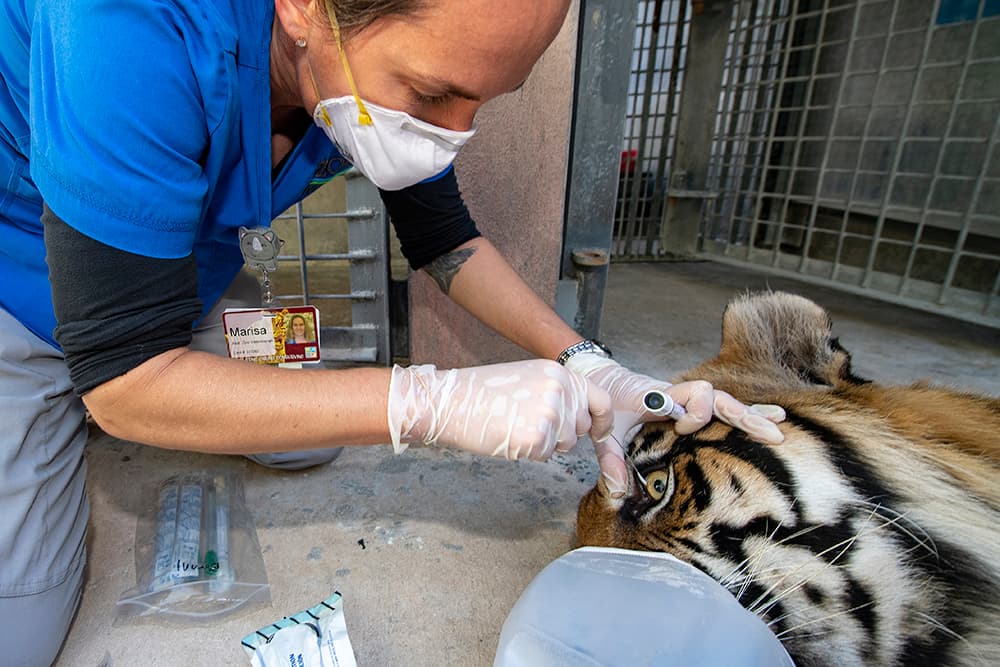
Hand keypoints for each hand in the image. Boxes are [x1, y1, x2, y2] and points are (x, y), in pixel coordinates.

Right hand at [387, 360, 612, 460]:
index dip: (602, 421)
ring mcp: (551, 414)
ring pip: (564, 445)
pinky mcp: (538, 437)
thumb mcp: (529, 378)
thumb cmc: (483, 392)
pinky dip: (529, 452)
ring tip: (515, 426)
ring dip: (545, 444)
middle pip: (581, 427)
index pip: (600, 400)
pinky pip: (545, 455)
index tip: (599, 433)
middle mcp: (560, 390)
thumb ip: (557, 392)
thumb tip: (579, 415)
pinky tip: (509, 436)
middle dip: (563, 434)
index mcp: (559, 373)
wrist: (452, 401)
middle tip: (528, 423)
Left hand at [563, 352, 784, 497]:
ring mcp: (685, 399)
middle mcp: (678, 394)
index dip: (695, 413)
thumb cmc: (606, 398)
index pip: (693, 394)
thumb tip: (616, 492)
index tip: (680, 429)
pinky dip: (743, 412)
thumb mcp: (605, 429)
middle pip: (719, 398)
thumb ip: (610, 458)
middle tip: (771, 435)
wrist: (600, 375)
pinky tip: (767, 418)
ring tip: (778, 427)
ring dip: (749, 415)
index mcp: (660, 395)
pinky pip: (719, 407)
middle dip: (745, 417)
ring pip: (724, 402)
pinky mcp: (688, 404)